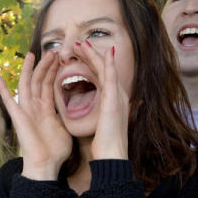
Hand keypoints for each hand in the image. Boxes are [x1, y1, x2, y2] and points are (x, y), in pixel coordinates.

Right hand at [0, 51, 71, 179]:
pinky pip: (9, 100)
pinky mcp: (18, 117)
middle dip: (44, 65)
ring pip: (27, 85)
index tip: (59, 58)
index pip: (48, 84)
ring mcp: (25, 111)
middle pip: (38, 80)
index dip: (53, 71)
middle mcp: (34, 108)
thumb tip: (75, 108)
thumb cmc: (56, 151)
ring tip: (33, 54)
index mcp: (45, 109)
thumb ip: (65, 115)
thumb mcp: (65, 127)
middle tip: (52, 51)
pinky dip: (2, 88)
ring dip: (30, 69)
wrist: (46, 165)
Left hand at [74, 41, 130, 160]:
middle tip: (78, 44)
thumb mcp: (102, 123)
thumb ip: (102, 112)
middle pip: (103, 68)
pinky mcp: (115, 101)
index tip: (80, 54)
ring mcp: (118, 96)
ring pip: (106, 68)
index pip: (101, 75)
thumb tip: (100, 109)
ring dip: (94, 55)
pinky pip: (112, 78)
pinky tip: (105, 54)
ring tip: (82, 44)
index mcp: (113, 99)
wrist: (112, 154)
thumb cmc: (105, 142)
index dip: (91, 63)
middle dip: (91, 55)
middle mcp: (118, 94)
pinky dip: (109, 64)